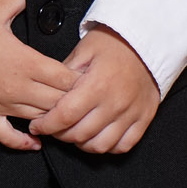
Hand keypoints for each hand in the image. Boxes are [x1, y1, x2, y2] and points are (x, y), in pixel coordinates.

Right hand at [0, 0, 78, 152]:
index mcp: (26, 62)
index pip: (67, 79)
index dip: (79, 79)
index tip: (85, 76)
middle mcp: (18, 88)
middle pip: (58, 102)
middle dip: (71, 100)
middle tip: (80, 97)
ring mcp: (1, 105)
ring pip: (39, 120)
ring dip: (53, 118)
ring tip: (64, 114)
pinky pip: (8, 137)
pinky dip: (24, 142)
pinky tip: (36, 141)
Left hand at [28, 25, 158, 154]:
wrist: (148, 41)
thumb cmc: (115, 43)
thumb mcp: (84, 50)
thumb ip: (64, 74)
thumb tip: (47, 94)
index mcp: (97, 84)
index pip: (65, 115)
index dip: (46, 125)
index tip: (37, 125)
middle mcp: (115, 102)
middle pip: (80, 134)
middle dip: (60, 135)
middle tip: (53, 128)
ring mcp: (131, 113)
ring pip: (101, 145)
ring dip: (82, 144)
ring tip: (74, 133)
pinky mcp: (144, 118)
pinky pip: (124, 145)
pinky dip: (108, 147)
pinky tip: (97, 137)